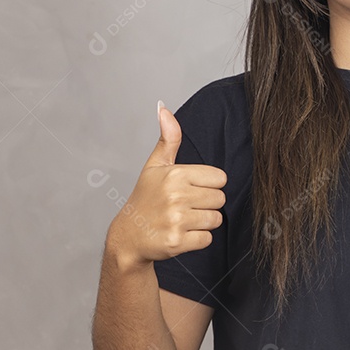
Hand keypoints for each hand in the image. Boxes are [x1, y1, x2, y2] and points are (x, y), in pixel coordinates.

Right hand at [107, 101, 226, 267]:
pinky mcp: (178, 241)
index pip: (220, 178)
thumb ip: (168, 139)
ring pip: (216, 219)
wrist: (128, 236)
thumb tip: (164, 108)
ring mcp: (177, 219)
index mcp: (176, 174)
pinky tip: (180, 234)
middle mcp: (176, 195)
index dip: (207, 185)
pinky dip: (197, 240)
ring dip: (203, 222)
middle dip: (206, 204)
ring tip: (182, 220)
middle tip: (184, 206)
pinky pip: (207, 239)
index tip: (189, 189)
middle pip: (220, 199)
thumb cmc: (145, 198)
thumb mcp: (155, 166)